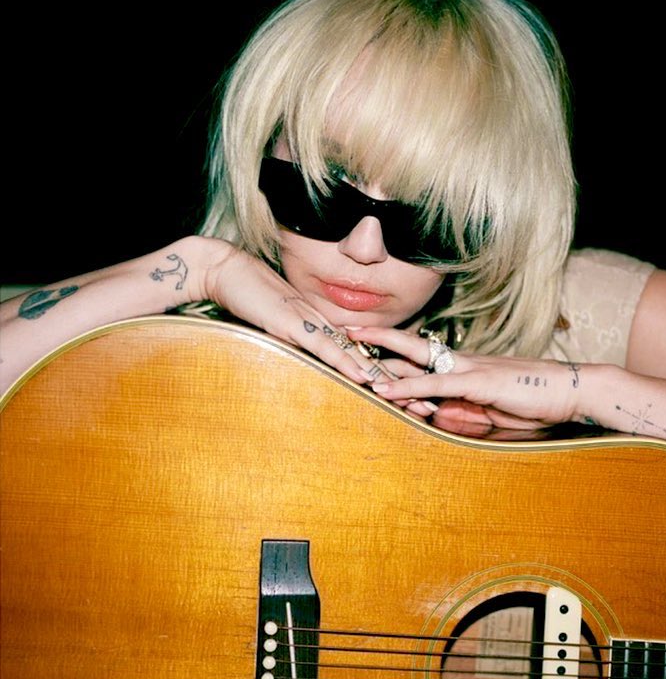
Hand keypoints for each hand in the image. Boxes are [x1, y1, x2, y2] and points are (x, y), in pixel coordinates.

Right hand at [200, 241, 434, 415]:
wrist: (224, 270)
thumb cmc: (245, 297)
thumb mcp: (273, 328)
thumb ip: (292, 344)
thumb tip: (304, 364)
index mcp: (320, 329)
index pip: (360, 357)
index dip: (387, 378)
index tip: (412, 400)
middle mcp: (323, 326)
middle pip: (368, 359)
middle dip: (400, 385)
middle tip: (428, 408)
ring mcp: (311, 324)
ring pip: (355, 355)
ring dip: (383, 379)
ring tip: (410, 399)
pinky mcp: (293, 325)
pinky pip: (325, 348)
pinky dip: (346, 364)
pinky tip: (364, 378)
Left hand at [347, 326, 584, 437]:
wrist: (574, 392)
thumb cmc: (537, 404)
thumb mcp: (492, 416)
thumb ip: (463, 415)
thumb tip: (434, 416)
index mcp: (466, 369)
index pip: (423, 358)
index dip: (394, 353)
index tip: (367, 349)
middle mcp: (463, 362)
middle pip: (412, 345)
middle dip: (378, 338)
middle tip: (347, 329)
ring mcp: (470, 369)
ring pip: (416, 359)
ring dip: (382, 359)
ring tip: (349, 357)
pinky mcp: (478, 382)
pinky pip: (435, 383)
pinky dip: (406, 386)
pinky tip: (384, 388)